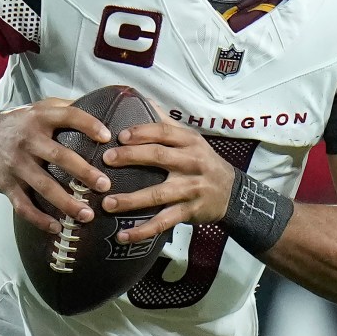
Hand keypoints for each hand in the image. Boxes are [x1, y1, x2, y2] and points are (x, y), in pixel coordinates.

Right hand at [0, 98, 113, 234]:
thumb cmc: (18, 124)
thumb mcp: (38, 108)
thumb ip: (65, 108)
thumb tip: (100, 106)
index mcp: (39, 118)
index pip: (68, 116)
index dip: (89, 124)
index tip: (107, 138)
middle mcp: (28, 140)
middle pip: (59, 156)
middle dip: (84, 172)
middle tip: (104, 185)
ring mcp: (16, 164)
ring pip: (44, 186)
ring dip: (66, 202)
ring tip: (87, 215)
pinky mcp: (6, 184)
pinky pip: (23, 205)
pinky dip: (39, 219)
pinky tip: (56, 228)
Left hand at [100, 116, 236, 244]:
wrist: (231, 192)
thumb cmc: (203, 162)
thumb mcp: (191, 140)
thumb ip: (166, 124)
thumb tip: (141, 100)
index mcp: (190, 142)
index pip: (164, 132)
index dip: (141, 132)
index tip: (119, 136)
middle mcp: (192, 163)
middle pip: (158, 156)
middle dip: (130, 157)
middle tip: (105, 160)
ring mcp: (191, 189)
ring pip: (158, 193)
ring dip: (131, 200)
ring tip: (107, 203)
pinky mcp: (190, 211)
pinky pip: (164, 222)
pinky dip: (143, 230)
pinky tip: (123, 235)